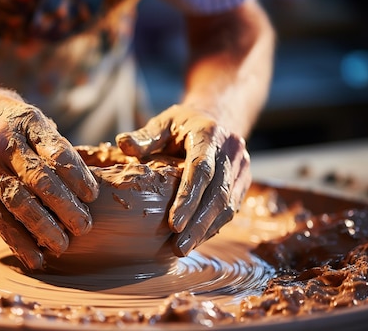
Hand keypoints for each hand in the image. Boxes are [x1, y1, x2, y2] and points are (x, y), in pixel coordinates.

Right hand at [0, 91, 98, 269]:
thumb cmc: (3, 118)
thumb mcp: (29, 118)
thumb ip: (51, 146)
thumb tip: (84, 182)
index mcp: (27, 121)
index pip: (57, 152)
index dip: (78, 177)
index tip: (92, 196)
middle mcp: (2, 142)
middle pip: (39, 180)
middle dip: (65, 207)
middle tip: (84, 226)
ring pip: (17, 202)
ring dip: (43, 228)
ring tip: (62, 245)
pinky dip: (17, 240)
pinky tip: (35, 257)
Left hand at [115, 104, 250, 255]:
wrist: (216, 119)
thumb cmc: (182, 125)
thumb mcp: (162, 123)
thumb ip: (145, 136)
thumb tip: (123, 144)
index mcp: (209, 134)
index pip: (201, 170)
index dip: (188, 198)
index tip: (173, 224)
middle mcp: (231, 150)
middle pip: (218, 193)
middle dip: (198, 224)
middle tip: (178, 247)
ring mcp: (241, 167)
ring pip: (228, 205)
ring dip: (206, 230)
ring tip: (184, 249)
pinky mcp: (244, 182)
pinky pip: (232, 209)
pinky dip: (213, 227)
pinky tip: (196, 241)